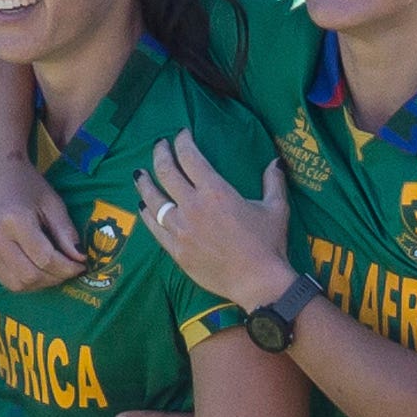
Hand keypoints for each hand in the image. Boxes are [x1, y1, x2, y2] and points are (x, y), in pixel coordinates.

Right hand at [0, 152, 87, 290]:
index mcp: (14, 220)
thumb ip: (66, 232)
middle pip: (30, 276)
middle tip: (69, 270)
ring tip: (54, 272)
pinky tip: (37, 270)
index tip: (81, 266)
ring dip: (40, 284)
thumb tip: (80, 260)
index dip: (67, 268)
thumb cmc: (25, 182)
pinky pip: (4, 279)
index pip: (45, 258)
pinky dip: (24, 281)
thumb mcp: (52, 202)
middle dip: (55, 278)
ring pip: (16, 283)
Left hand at [138, 135, 292, 308]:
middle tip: (158, 145)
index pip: (190, 157)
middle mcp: (193, 207)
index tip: (180, 134)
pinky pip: (154, 228)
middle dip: (160, 154)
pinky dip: (147, 214)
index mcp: (215, 191)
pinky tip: (143, 207)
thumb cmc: (269, 244)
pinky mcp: (176, 251)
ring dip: (145, 183)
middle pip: (166, 173)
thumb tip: (276, 161)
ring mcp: (181, 230)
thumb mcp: (277, 208)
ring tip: (140, 175)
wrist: (258, 282)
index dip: (182, 141)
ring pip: (154, 200)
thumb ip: (273, 181)